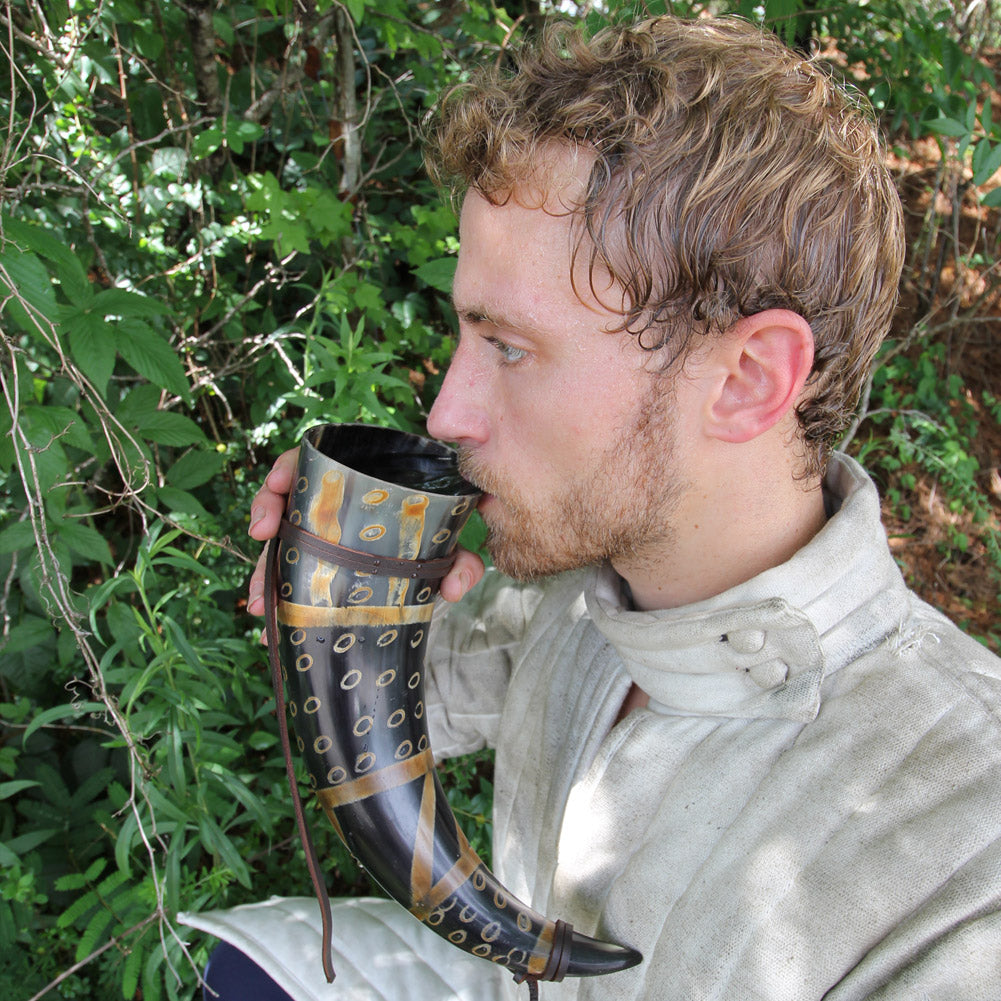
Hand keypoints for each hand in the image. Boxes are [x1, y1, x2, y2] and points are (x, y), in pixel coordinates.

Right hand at [245, 447, 484, 617]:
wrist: (439, 557)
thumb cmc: (441, 535)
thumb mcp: (451, 543)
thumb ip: (460, 559)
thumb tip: (453, 587)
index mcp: (361, 481)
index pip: (314, 459)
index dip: (291, 467)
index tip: (280, 482)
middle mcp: (335, 503)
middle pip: (288, 497)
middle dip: (267, 512)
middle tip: (261, 533)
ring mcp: (322, 532)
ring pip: (283, 540)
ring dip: (265, 567)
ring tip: (260, 600)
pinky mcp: (319, 561)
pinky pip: (290, 571)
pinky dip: (276, 591)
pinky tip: (266, 614)